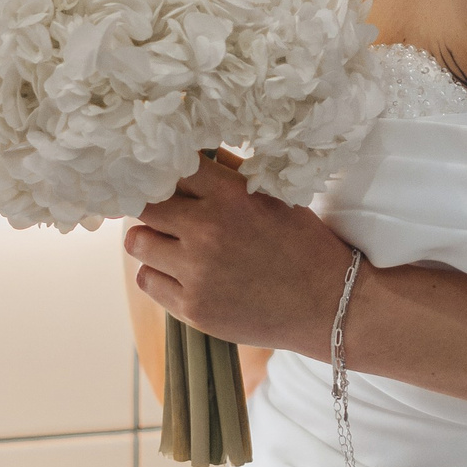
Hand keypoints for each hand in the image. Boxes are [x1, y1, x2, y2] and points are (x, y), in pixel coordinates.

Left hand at [125, 156, 350, 352]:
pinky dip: (158, 273)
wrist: (329, 305)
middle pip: (145, 205)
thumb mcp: (276, 198)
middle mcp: (207, 231)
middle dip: (152, 205)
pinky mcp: (192, 308)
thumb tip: (194, 158)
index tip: (161, 175)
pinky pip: (147, 280)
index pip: (171, 168)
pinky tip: (180, 272)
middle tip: (163, 211)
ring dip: (150, 239)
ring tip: (171, 243)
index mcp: (231, 196)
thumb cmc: (304, 246)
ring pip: (138, 243)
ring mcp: (196, 273)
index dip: (163, 170)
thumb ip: (232, 177)